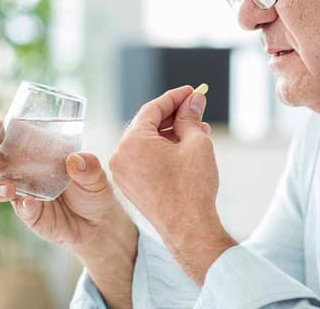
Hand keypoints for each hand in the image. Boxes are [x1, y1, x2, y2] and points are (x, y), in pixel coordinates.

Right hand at [0, 121, 136, 266]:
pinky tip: (30, 203)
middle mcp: (23, 169)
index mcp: (36, 150)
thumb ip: (89, 166)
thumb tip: (75, 159)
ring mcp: (23, 192)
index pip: (9, 135)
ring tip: (7, 189)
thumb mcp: (96, 176)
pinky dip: (23, 205)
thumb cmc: (93, 190)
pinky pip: (20, 208)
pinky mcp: (29, 214)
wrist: (99, 224)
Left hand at [110, 85, 235, 283]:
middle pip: (148, 124)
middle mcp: (121, 155)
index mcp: (132, 141)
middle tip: (196, 107)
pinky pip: (145, 159)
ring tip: (198, 129)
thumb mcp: (196, 143)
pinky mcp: (131, 186)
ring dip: (171, 133)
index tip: (192, 91)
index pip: (153, 108)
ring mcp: (123, 173)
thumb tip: (194, 100)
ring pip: (147, 142)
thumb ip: (191, 117)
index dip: (175, 97)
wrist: (188, 229)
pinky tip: (185, 147)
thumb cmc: (192, 187)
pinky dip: (163, 150)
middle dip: (174, 115)